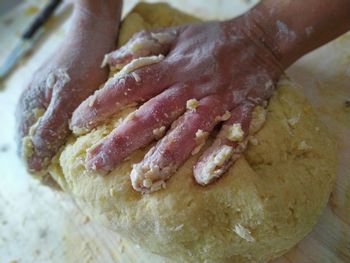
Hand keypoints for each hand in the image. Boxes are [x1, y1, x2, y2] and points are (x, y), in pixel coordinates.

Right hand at [16, 2, 120, 171]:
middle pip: (35, 149)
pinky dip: (65, 139)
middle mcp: (30, 109)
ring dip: (59, 154)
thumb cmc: (82, 66)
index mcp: (27, 111)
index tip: (66, 187)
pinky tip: (80, 144)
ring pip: (46, 138)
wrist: (93, 36)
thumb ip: (48, 129)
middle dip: (52, 167)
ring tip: (79, 166)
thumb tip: (33, 163)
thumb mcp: (67, 100)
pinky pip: (56, 126)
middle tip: (76, 180)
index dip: (45, 174)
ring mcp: (43, 103)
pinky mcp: (57, 99)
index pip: (28, 155)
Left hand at [70, 15, 282, 191]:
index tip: (79, 123)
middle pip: (152, 115)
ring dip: (165, 157)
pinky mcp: (243, 112)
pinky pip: (233, 137)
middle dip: (123, 141)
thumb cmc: (212, 40)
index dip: (103, 103)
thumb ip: (143, 45)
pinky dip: (219, 156)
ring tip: (142, 180)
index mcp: (172, 67)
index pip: (131, 85)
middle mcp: (191, 87)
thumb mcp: (175, 34)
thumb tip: (111, 59)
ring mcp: (218, 102)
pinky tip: (201, 177)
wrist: (258, 40)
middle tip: (96, 164)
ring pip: (189, 132)